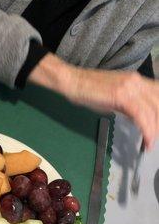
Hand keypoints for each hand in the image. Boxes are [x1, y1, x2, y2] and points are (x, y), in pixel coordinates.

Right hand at [28, 53, 158, 148]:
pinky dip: (147, 129)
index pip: (158, 96)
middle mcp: (137, 81)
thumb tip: (138, 119)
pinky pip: (141, 115)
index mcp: (136, 81)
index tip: (157, 129)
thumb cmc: (88, 91)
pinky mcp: (122, 95)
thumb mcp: (113, 99)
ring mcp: (130, 87)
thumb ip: (128, 107)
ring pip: (153, 110)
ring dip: (154, 129)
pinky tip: (146, 141)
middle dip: (158, 123)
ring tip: (150, 142)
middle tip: (154, 138)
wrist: (72, 82)